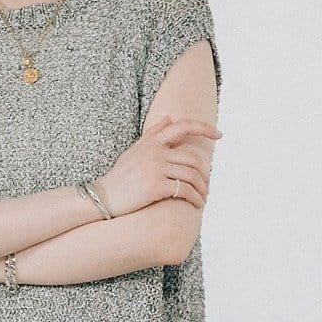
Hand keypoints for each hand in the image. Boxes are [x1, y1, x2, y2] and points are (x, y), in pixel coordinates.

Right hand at [95, 114, 221, 216]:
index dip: (204, 128)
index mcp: (152, 142)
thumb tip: (169, 117)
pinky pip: (184, 190)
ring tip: (203, 198)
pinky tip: (196, 204)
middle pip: (193, 158)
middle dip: (205, 173)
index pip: (183, 127)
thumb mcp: (134, 150)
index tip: (219, 134)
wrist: (103, 198)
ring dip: (202, 188)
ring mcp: (156, 169)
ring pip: (192, 175)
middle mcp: (155, 152)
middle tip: (207, 185)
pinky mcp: (156, 187)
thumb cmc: (119, 176)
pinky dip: (194, 198)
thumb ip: (153, 134)